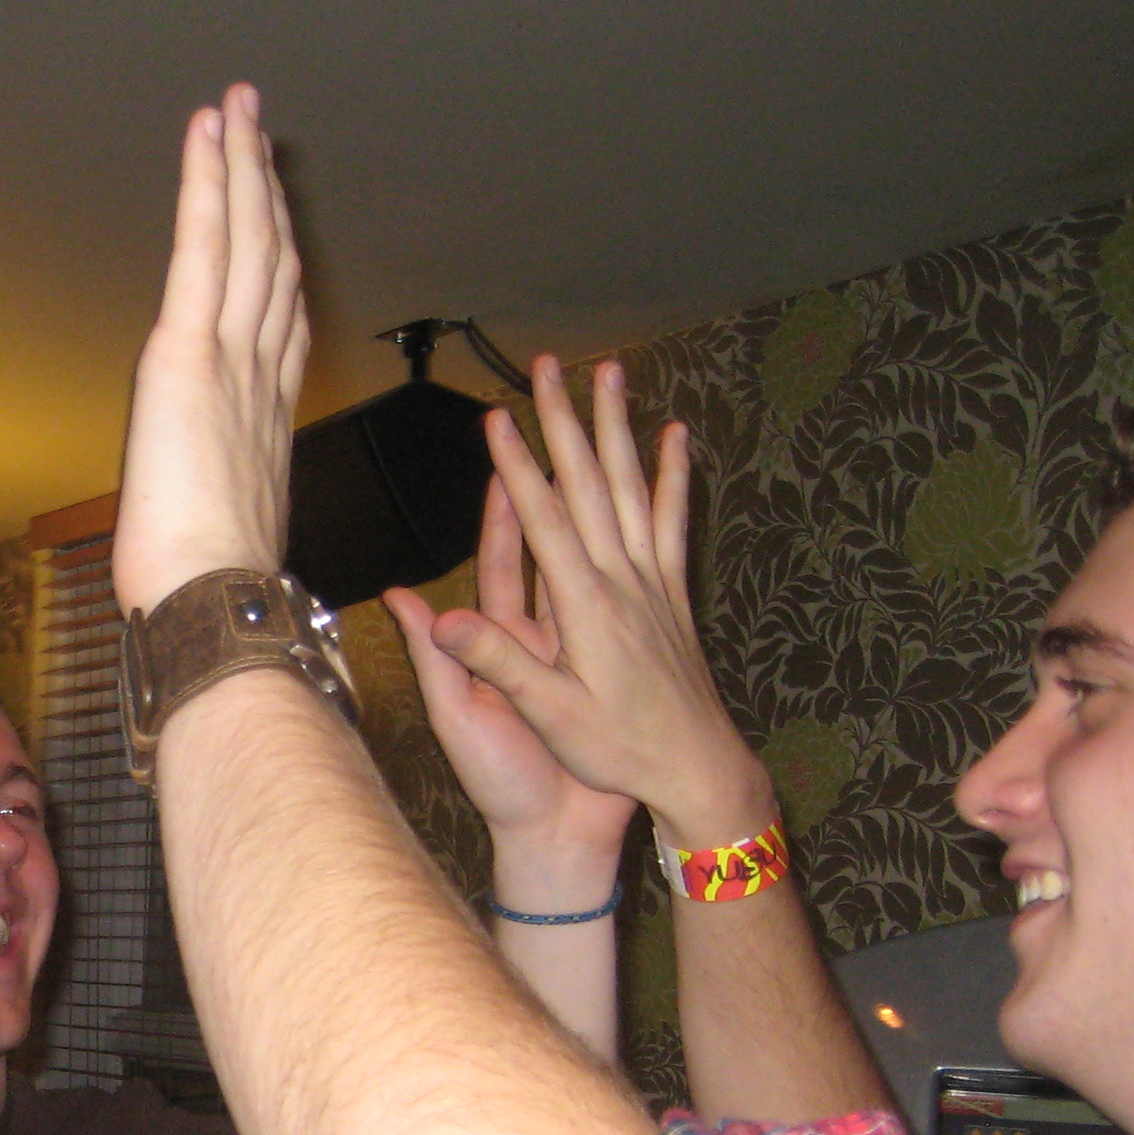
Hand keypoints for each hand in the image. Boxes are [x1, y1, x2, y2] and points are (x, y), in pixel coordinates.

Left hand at [111, 84, 308, 617]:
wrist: (212, 596)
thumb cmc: (210, 587)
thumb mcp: (222, 532)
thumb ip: (221, 500)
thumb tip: (206, 521)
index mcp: (267, 418)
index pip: (279, 320)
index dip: (281, 261)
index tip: (278, 220)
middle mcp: (260, 374)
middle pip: (271, 263)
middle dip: (267, 194)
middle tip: (262, 132)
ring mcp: (231, 355)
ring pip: (247, 237)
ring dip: (242, 165)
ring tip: (239, 107)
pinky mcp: (189, 349)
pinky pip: (204, 244)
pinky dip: (209, 180)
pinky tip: (210, 128)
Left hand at [387, 479, 636, 870]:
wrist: (559, 840)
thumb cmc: (501, 785)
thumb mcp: (459, 716)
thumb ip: (435, 655)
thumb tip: (398, 595)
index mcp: (498, 642)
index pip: (503, 560)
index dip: (504, 509)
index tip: (508, 453)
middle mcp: (538, 638)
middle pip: (549, 550)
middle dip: (553, 494)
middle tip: (563, 437)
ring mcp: (581, 653)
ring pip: (593, 570)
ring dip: (600, 521)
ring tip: (615, 467)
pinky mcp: (615, 674)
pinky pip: (630, 609)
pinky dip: (644, 571)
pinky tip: (658, 538)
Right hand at [438, 358, 773, 848]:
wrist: (696, 768)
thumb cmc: (617, 750)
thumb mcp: (549, 715)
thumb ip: (498, 662)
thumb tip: (437, 620)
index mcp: (585, 608)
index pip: (544, 521)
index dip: (517, 467)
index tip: (497, 418)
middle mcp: (622, 582)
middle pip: (589, 484)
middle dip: (563, 421)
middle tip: (548, 366)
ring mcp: (652, 582)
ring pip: (632, 487)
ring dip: (617, 426)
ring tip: (610, 374)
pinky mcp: (673, 593)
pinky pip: (673, 519)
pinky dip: (673, 474)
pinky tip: (676, 436)